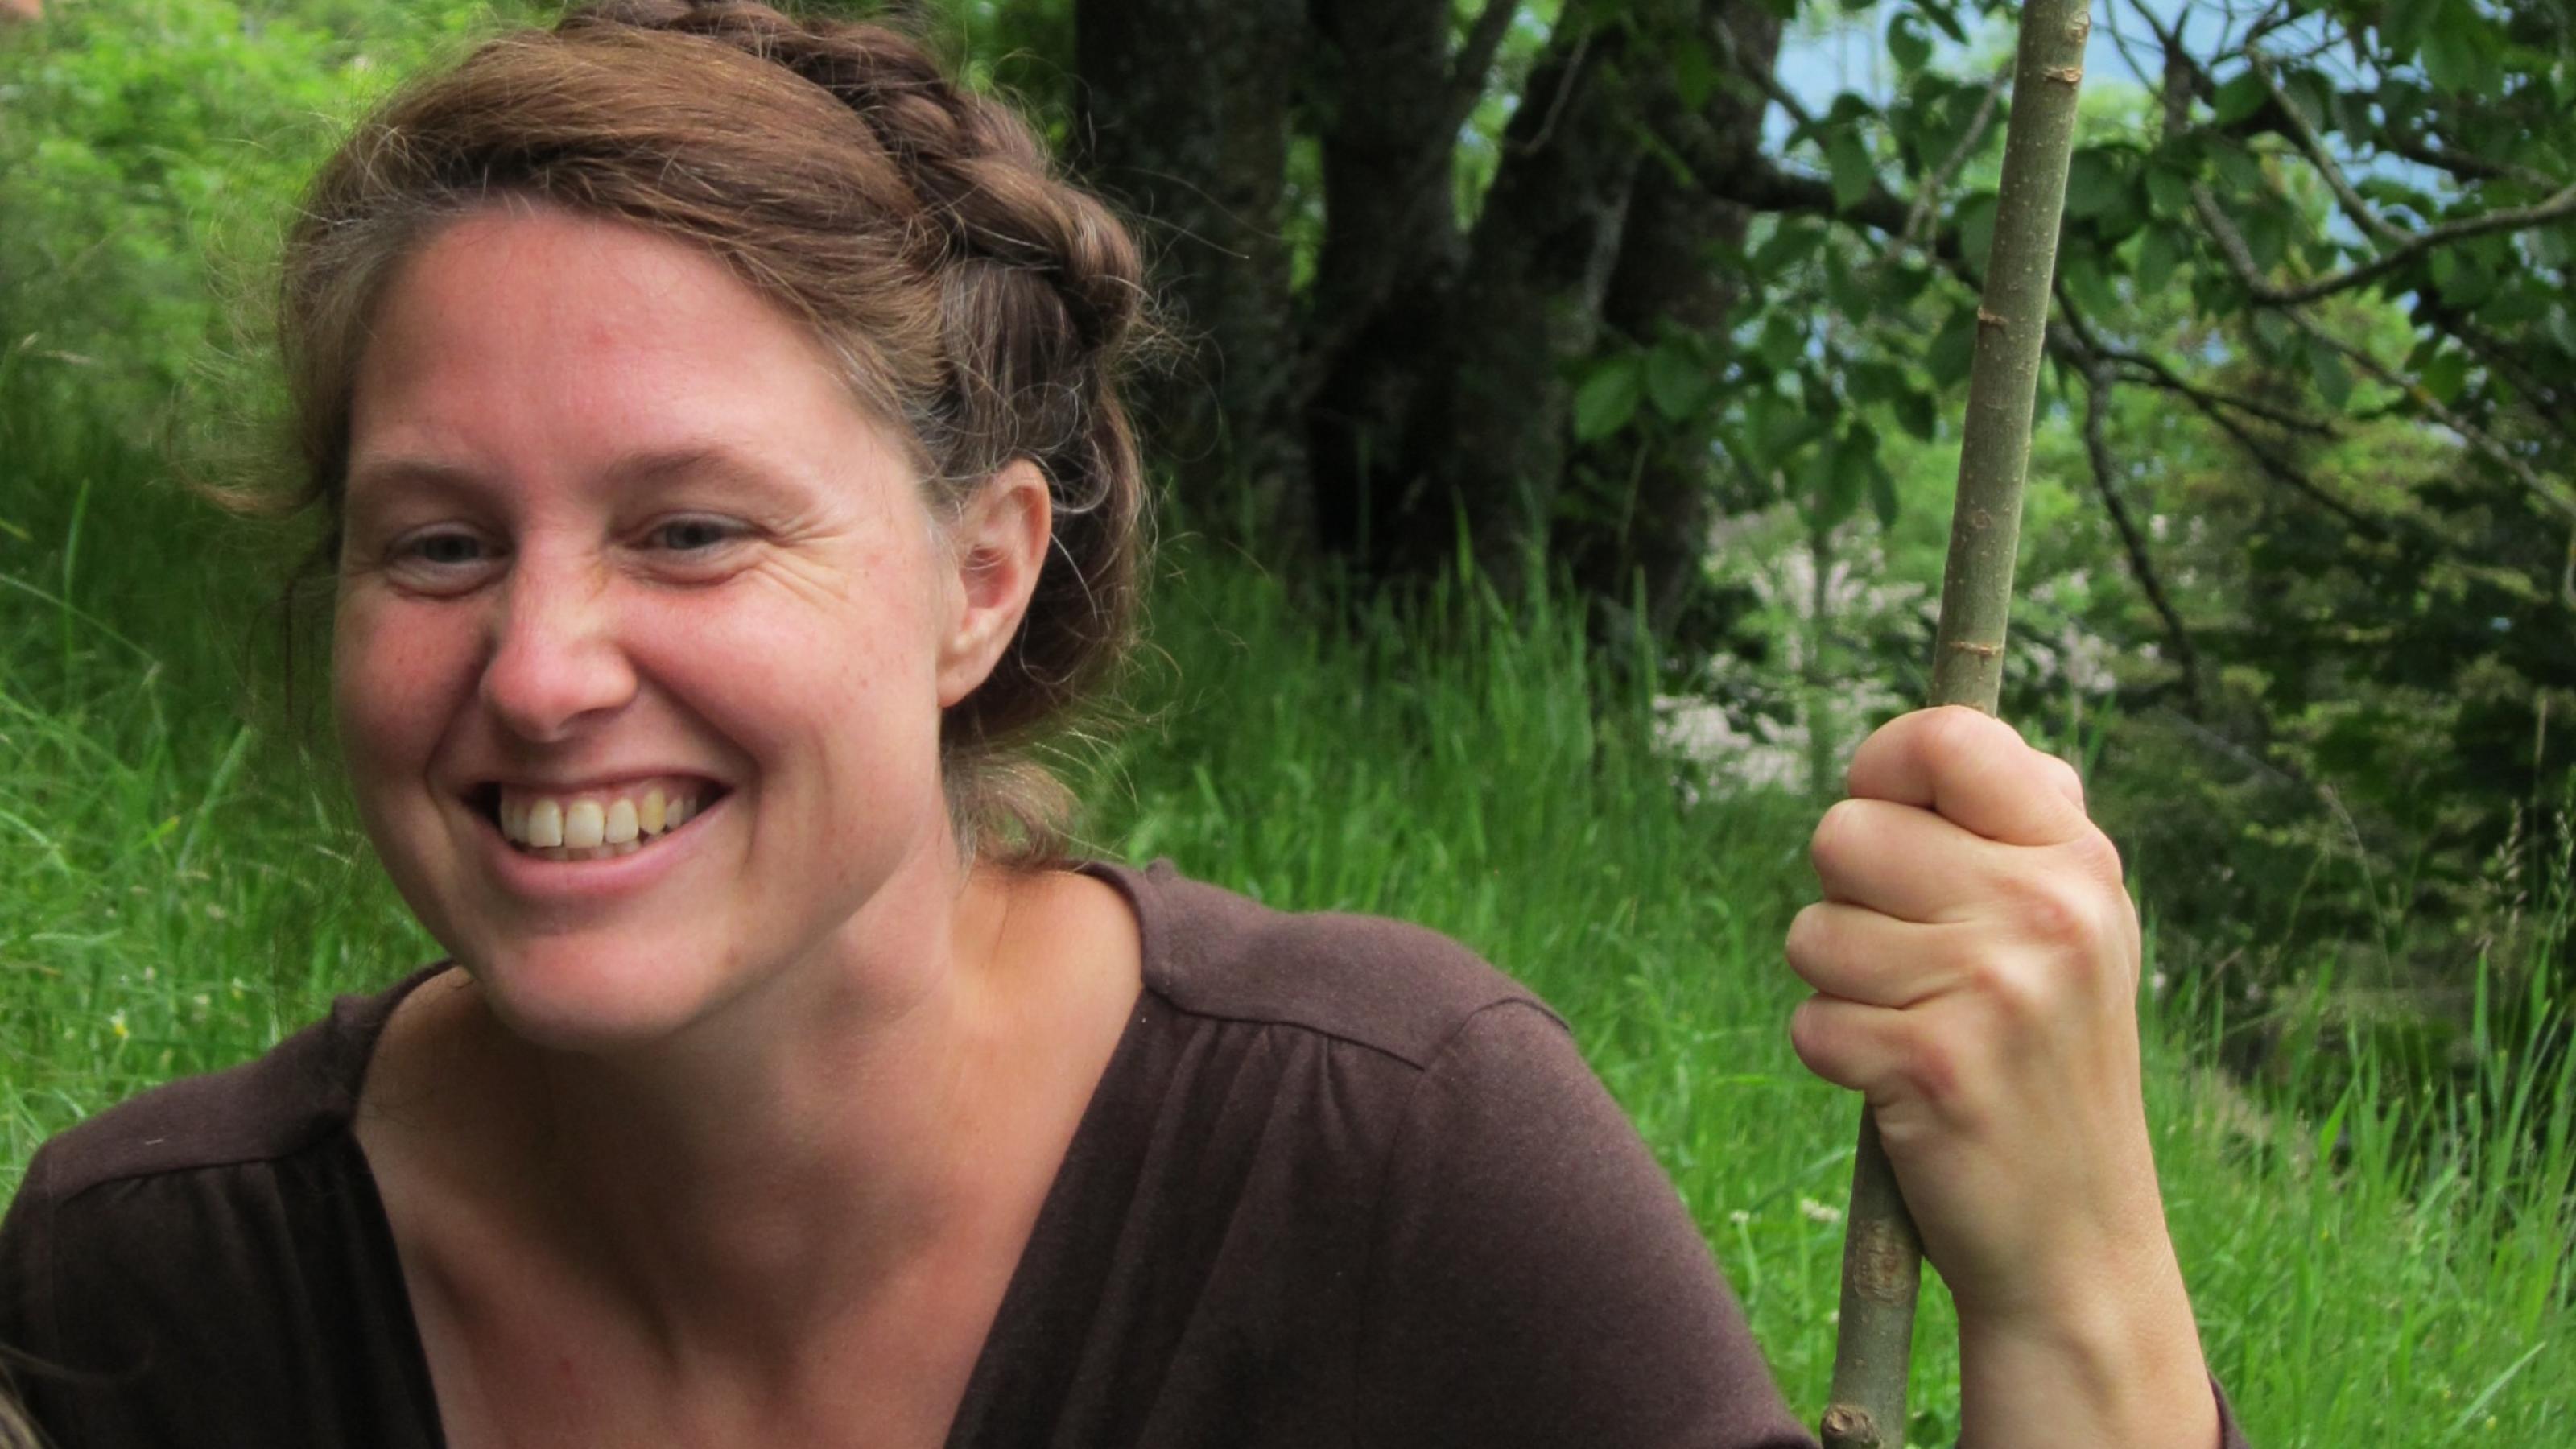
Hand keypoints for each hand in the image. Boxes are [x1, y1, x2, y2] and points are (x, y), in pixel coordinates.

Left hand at [1783, 705, 2163, 1326]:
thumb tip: (1935, 743)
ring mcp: (1992, 988)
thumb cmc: (2048, 1070)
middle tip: (1911, 963)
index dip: (1884, 766)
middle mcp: (2045, 912)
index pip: (1949, 738)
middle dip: (1847, 898)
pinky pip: (1811, 1019)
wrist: (2079, 1244)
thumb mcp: (2077, 935)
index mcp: (2078, 862)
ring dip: (1839, 986)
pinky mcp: (1930, 1065)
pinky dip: (1838, 1055)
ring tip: (1916, 1027)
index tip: (1887, 814)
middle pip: (1845, 832)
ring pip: (1812, 931)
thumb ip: (2017, 833)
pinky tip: (1904, 1087)